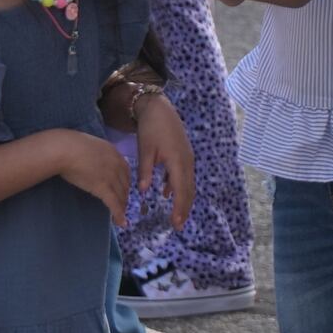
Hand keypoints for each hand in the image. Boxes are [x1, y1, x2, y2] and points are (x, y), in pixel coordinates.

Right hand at [51, 129, 134, 212]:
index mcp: (113, 152)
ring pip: (121, 195)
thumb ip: (95, 153)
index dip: (125, 182)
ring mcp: (111, 176)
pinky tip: (121, 222)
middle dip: (124, 195)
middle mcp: (116, 164)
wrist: (65, 149)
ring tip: (121, 215)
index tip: (123, 189)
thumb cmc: (70, 144)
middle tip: (122, 204)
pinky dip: (119, 214)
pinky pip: (114, 203)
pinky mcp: (103, 188)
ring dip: (122, 206)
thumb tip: (90, 158)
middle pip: (125, 184)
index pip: (125, 170)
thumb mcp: (88, 144)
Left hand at [118, 84, 196, 225]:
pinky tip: (166, 193)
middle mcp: (187, 162)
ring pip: (188, 184)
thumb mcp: (145, 150)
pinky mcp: (184, 155)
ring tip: (176, 214)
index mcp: (178, 162)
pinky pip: (184, 176)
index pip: (181, 191)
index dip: (179, 208)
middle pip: (188, 190)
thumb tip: (144, 191)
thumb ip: (145, 171)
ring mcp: (187, 158)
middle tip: (178, 225)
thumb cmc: (151, 127)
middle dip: (184, 208)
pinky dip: (178, 187)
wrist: (159, 107)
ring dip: (183, 199)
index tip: (176, 223)